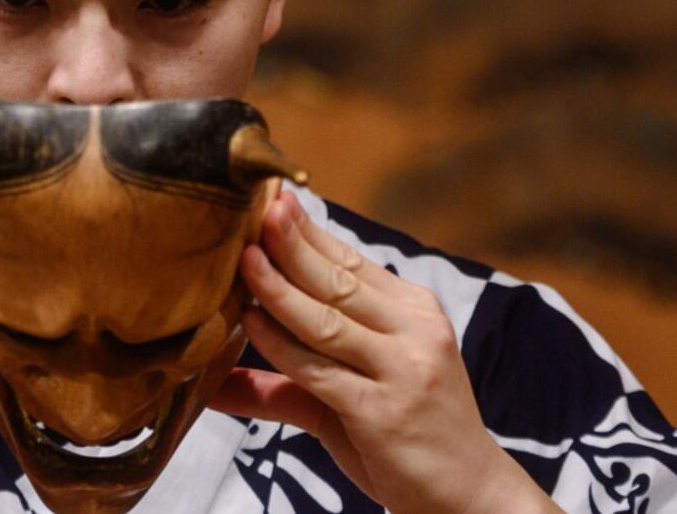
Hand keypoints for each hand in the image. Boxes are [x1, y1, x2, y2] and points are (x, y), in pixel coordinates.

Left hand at [210, 191, 559, 513]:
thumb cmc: (408, 438)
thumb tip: (214, 382)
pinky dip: (279, 343)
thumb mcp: (349, 398)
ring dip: (278, 287)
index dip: (307, 232)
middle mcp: (414, 331)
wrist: (470, 498)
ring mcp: (402, 369)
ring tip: (242, 259)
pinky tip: (249, 322)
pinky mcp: (383, 410)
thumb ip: (285, 383)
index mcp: (413, 312)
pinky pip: (319, 368)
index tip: (270, 201)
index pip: (351, 261)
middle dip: (291, 244)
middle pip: (337, 279)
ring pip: (325, 318)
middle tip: (255, 211)